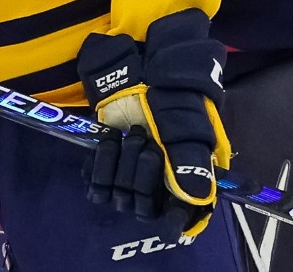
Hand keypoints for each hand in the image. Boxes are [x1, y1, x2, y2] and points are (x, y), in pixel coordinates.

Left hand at [77, 9, 231, 242]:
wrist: (143, 72)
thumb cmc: (172, 97)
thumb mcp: (187, 125)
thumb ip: (193, 161)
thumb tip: (197, 197)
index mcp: (181, 180)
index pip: (174, 219)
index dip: (168, 216)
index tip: (164, 203)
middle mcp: (155, 185)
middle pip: (141, 208)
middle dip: (140, 173)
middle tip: (141, 138)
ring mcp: (129, 177)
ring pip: (117, 198)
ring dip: (117, 166)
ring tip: (122, 136)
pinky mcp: (105, 166)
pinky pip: (95, 186)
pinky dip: (97, 166)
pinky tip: (106, 142)